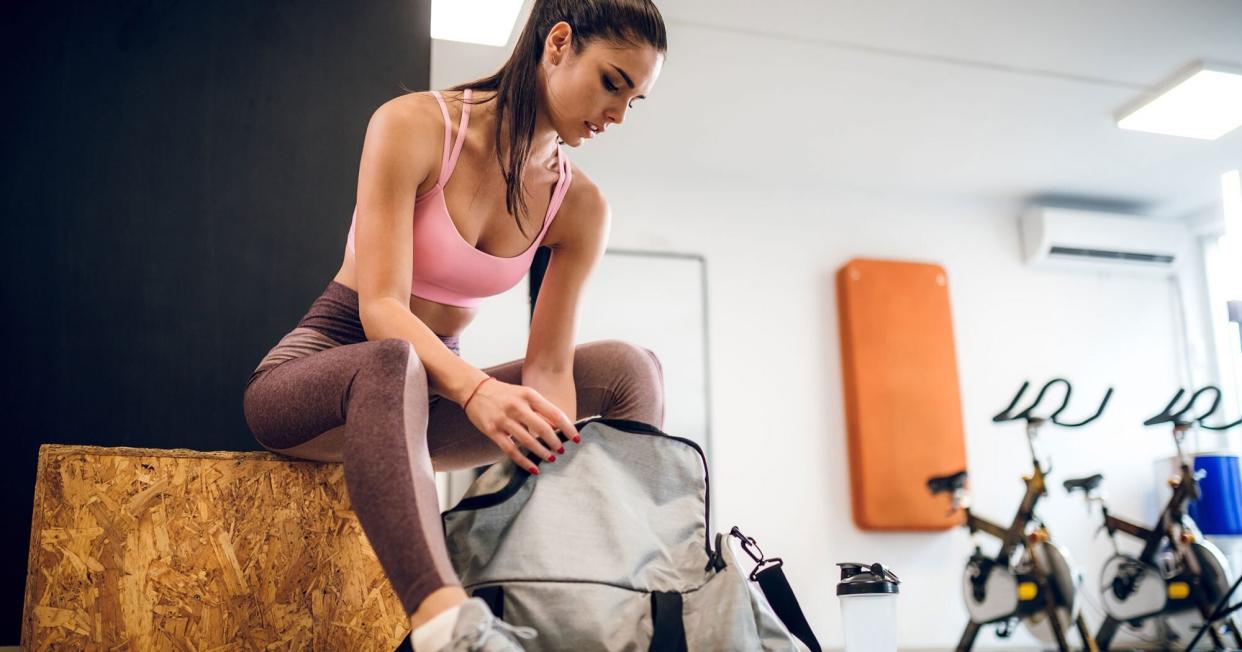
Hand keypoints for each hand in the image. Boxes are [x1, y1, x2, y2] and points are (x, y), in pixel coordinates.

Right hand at [461, 376, 581, 472]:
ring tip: (551, 458)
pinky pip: (511, 450)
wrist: (474, 389)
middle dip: (555, 442)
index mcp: (529, 395)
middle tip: (562, 450)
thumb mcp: (524, 395)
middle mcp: (517, 406)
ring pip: (528, 441)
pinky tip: (534, 468)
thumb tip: (558, 428)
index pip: (554, 413)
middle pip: (543, 428)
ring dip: (542, 452)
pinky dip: (524, 461)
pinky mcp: (492, 431)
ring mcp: (504, 419)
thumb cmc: (504, 393)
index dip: (568, 428)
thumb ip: (540, 409)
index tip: (576, 439)